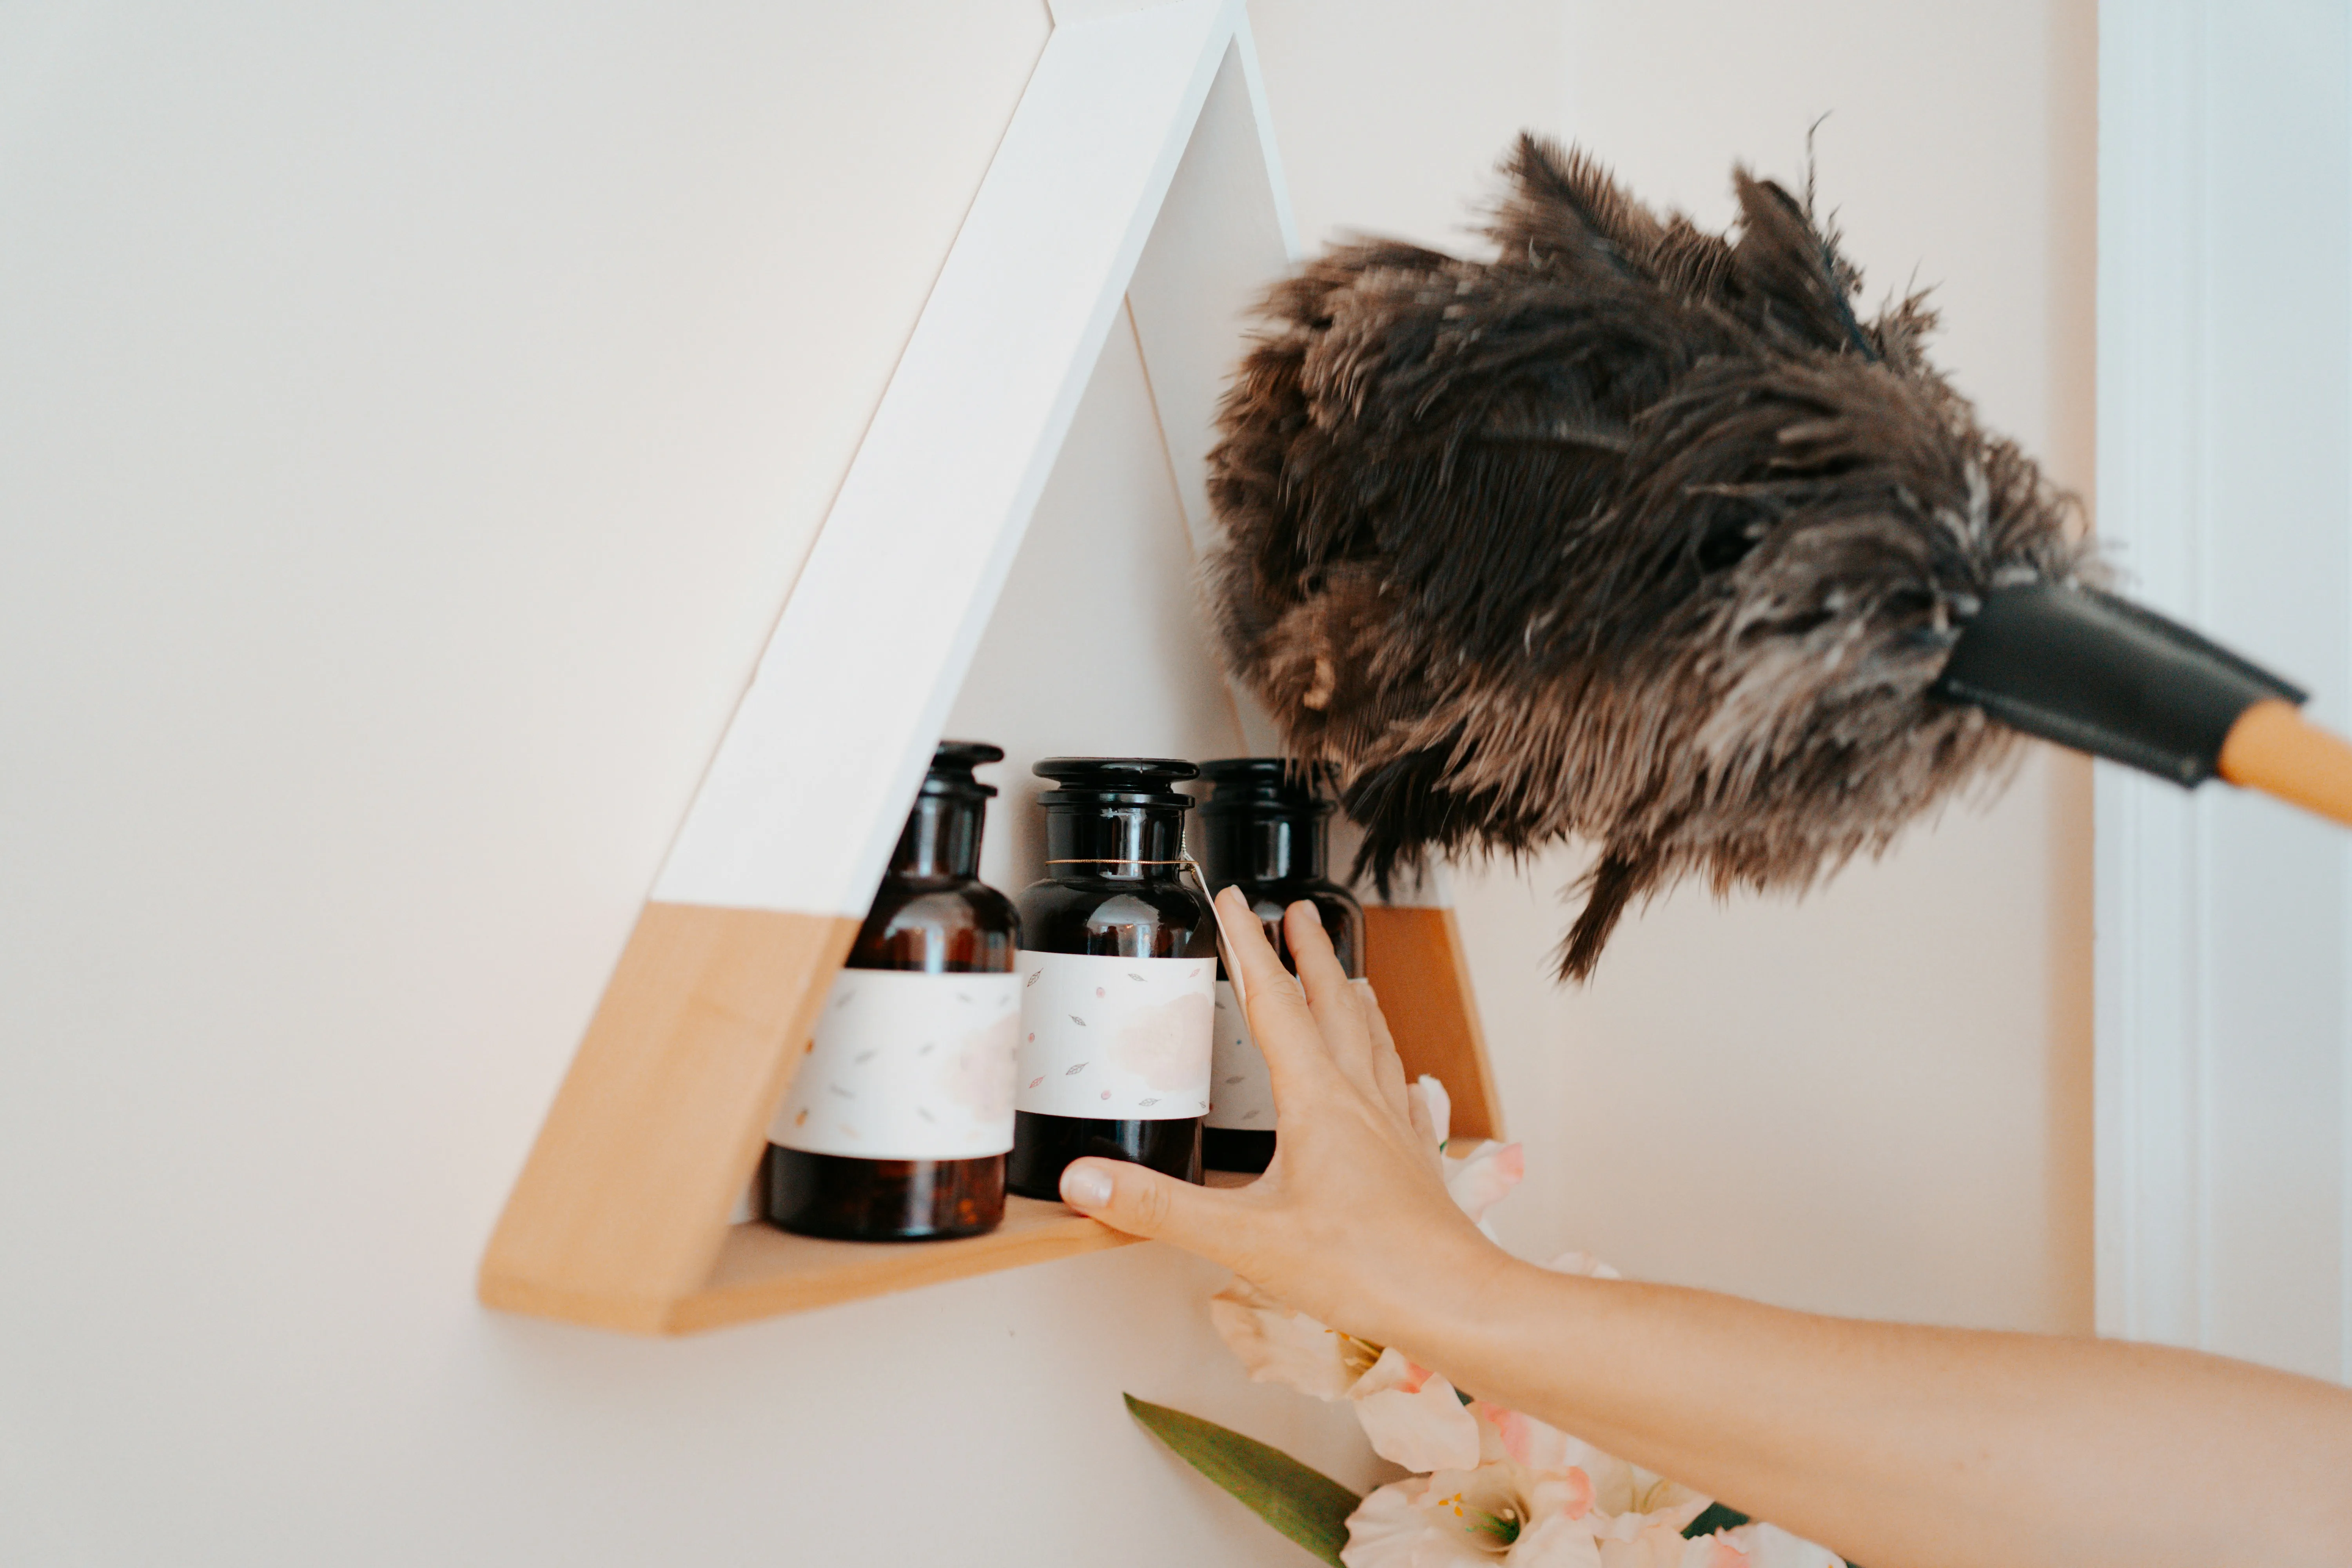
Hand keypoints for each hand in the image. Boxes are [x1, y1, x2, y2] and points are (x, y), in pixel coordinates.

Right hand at [1057, 886, 1509, 1354]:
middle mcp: (1359, 1101)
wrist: (1457, 1304)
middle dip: (1311, 954)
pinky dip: (1393, 1070)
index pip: (1273, 1003)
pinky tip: (1402, 1079)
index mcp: (1317, 1101)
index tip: (1233, 897)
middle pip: (1333, 1006)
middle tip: (1299, 912)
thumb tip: (1082, 1182)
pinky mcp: (1414, 1163)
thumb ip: (1160, 1209)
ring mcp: (1393, 1130)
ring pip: (1373, 1043)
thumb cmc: (1364, 1271)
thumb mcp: (1246, 1240)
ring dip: (1354, 1000)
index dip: (1248, 945)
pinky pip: (1403, 1096)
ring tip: (1349, 975)